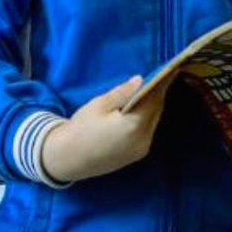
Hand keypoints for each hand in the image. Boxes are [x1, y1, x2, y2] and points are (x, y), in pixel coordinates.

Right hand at [40, 75, 169, 182]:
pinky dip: (145, 120)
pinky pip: (147, 132)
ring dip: (151, 108)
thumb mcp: (99, 105)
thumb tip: (141, 80)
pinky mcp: (138, 155)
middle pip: (156, 111)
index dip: (158, 84)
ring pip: (153, 122)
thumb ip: (123, 92)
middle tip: (154, 79)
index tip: (163, 71)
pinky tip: (138, 111)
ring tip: (146, 93)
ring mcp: (142, 149)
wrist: (68, 159)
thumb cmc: (81, 129)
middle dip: (156, 95)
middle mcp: (143, 139)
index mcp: (134, 124)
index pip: (154, 99)